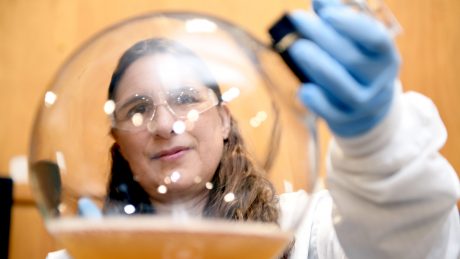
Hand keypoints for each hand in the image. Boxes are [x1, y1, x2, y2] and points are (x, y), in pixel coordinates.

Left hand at [287, 0, 399, 136]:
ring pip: (343, 87)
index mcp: (385, 56)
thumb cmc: (356, 67)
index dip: (352, 26)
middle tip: (297, 19)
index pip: (376, 40)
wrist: (366, 110)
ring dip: (318, 66)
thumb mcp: (356, 44)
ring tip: (296, 47)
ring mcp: (364, 103)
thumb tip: (319, 1)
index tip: (326, 13)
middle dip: (323, 37)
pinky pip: (331, 113)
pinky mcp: (346, 120)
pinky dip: (317, 102)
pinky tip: (303, 88)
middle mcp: (379, 81)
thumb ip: (338, 20)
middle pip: (352, 60)